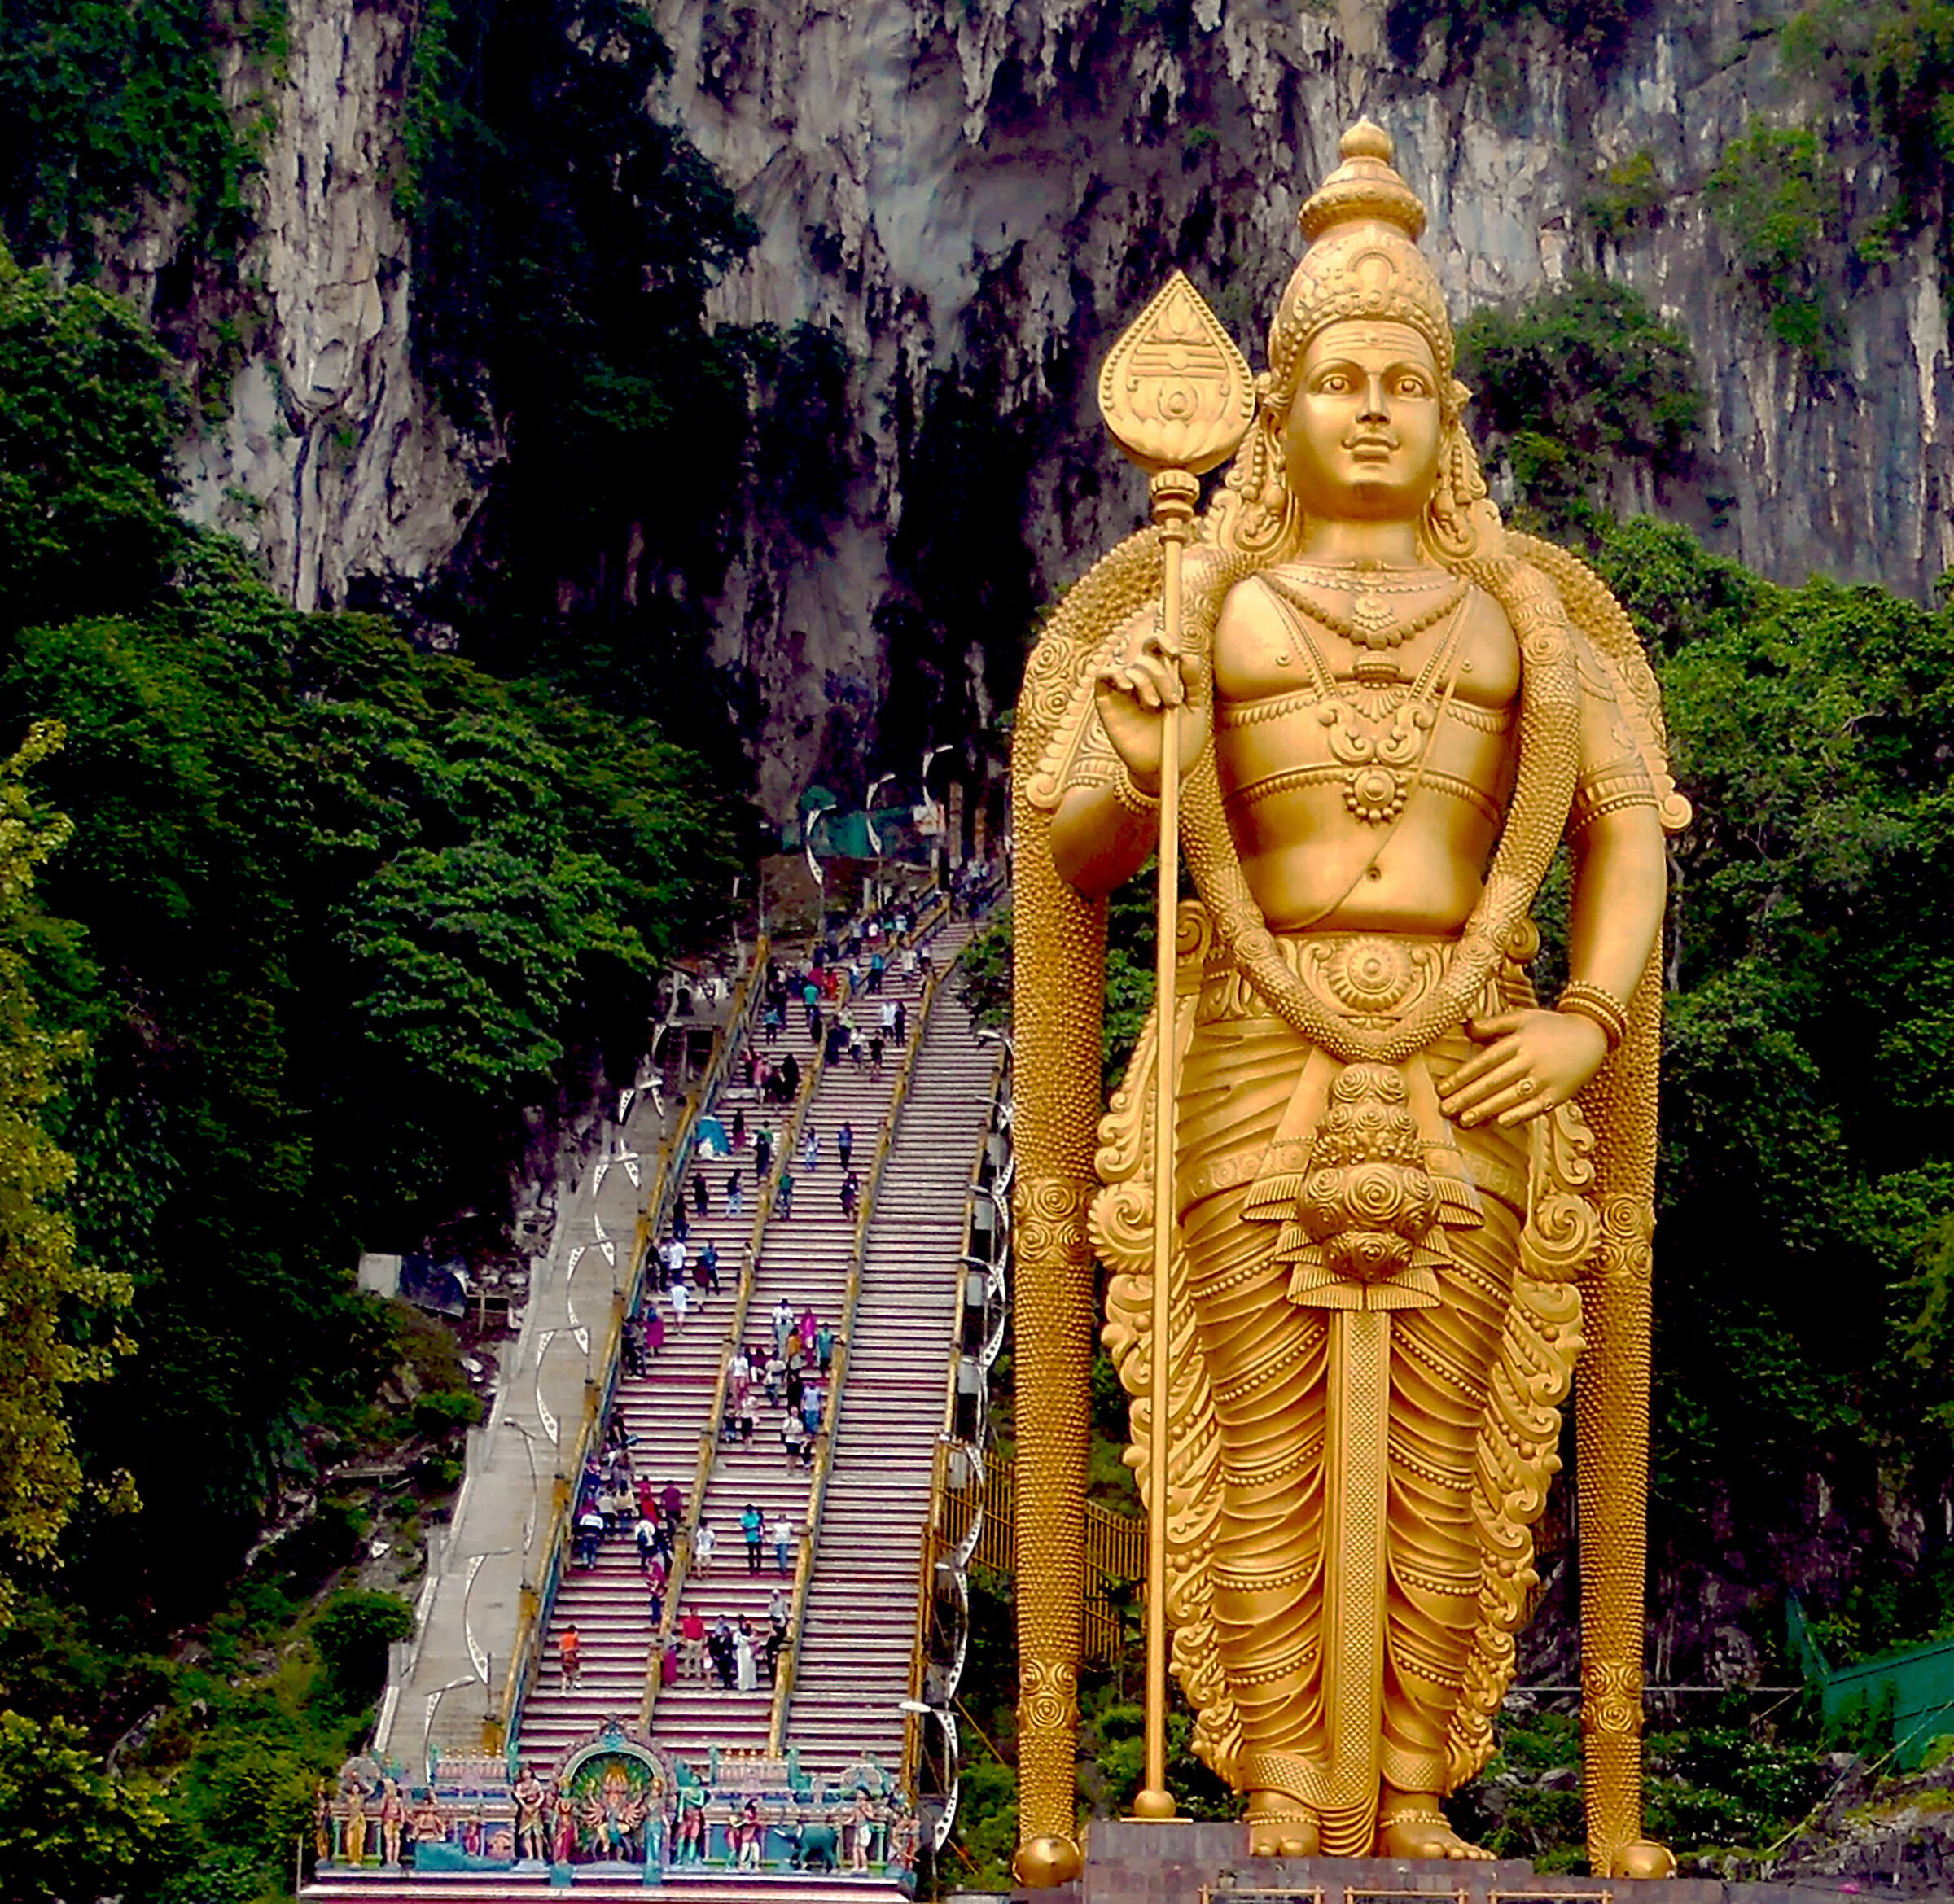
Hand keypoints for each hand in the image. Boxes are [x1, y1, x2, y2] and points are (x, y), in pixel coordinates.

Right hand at [1094, 628, 1203, 794]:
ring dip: (1145, 683)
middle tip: (1173, 702)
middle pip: (1145, 658)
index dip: (1163, 640)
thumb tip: (1186, 655)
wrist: (1165, 770)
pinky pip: (1103, 676)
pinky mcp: (1107, 704)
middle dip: (1162, 676)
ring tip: (1154, 706)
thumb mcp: (1194, 710)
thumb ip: (1191, 682)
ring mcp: (1123, 692)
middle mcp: (1141, 681)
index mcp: (1162, 678)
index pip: (1156, 647)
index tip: (1175, 652)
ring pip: (1128, 667)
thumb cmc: (1181, 742)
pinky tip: (1128, 689)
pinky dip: (1114, 675)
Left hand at [1438, 1008, 1607, 1127]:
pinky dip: (1519, 1115)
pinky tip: (1500, 1122)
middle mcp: (1531, 1060)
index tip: (1441, 1089)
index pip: (1484, 1062)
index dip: (1462, 1077)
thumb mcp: (1522, 1017)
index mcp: (1519, 1041)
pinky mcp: (1560, 1094)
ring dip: (1486, 1110)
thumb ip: (1493, 1024)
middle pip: (1494, 1082)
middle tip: (1444, 1110)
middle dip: (1467, 1098)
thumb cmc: (1550, 1027)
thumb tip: (1465, 1028)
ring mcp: (1547, 1078)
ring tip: (1464, 1120)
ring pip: (1511, 1097)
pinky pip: (1537, 1107)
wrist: (1592, 1035)